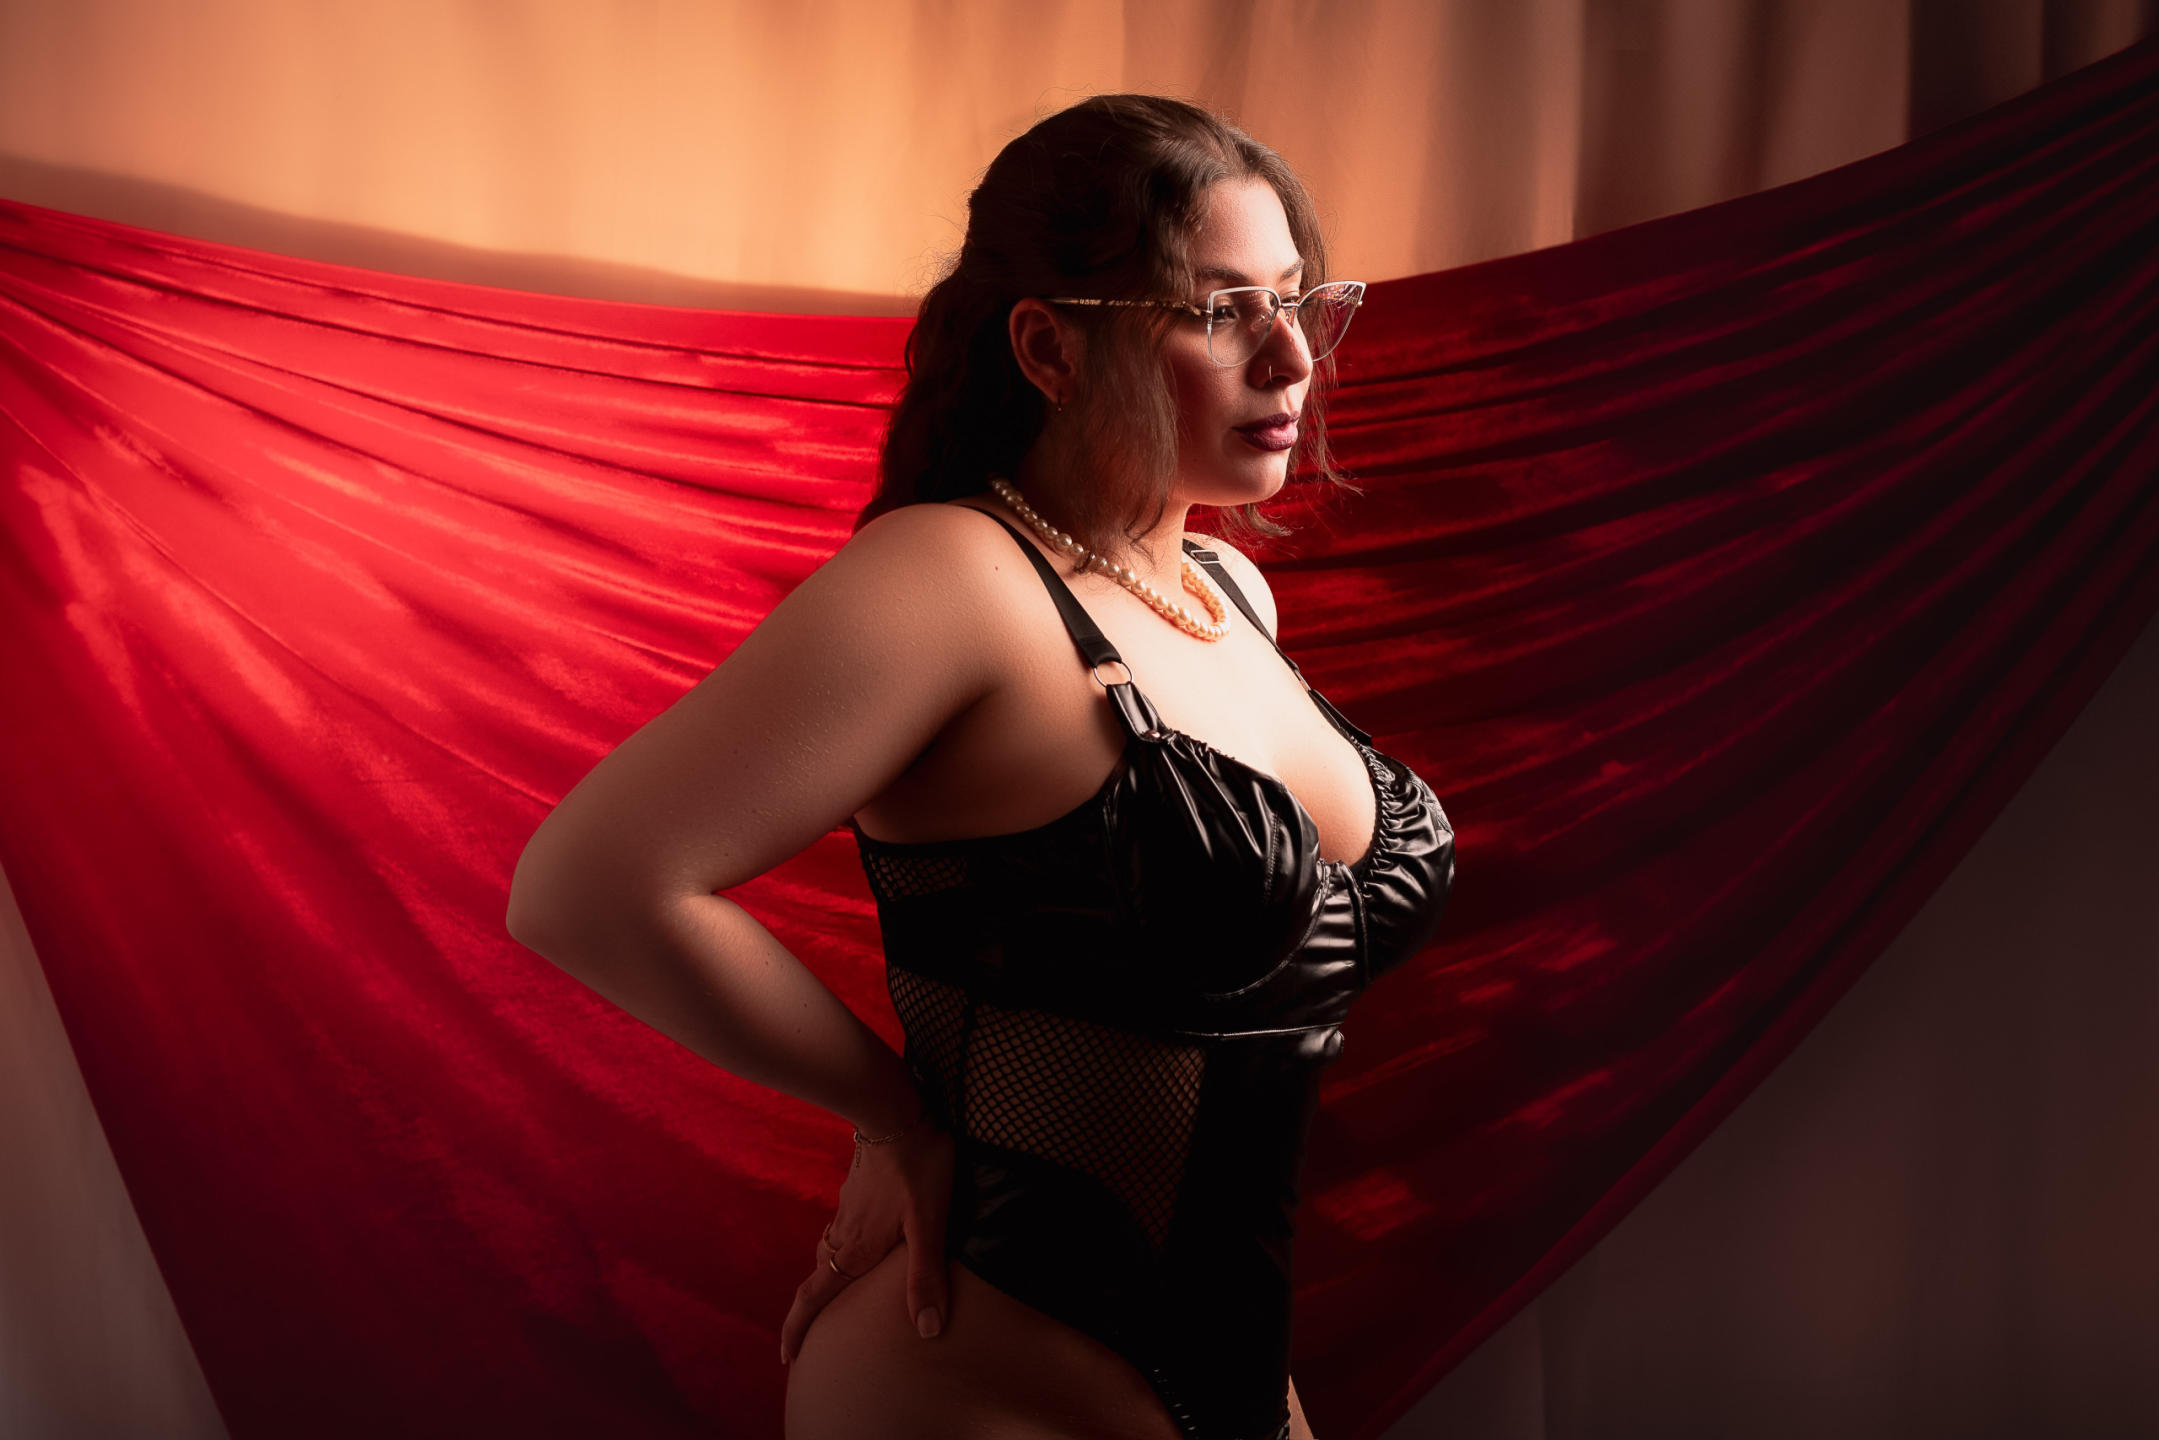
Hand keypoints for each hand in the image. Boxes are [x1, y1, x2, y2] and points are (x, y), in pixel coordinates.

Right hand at [779, 1113, 955, 1365]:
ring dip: (825, 1277)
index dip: (797, 1328)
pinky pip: (839, 1229)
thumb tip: (927, 1331)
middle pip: (818, 1278)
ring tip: (834, 1294)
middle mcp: (844, 1233)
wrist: (893, 1110)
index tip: (786, 1356)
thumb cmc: (917, 1166)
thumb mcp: (930, 1223)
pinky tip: (859, 1242)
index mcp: (856, 1249)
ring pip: (827, 1251)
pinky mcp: (855, 1189)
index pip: (816, 1296)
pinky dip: (839, 1249)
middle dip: (808, 1310)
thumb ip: (926, 1275)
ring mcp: (847, 1209)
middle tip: (805, 1334)